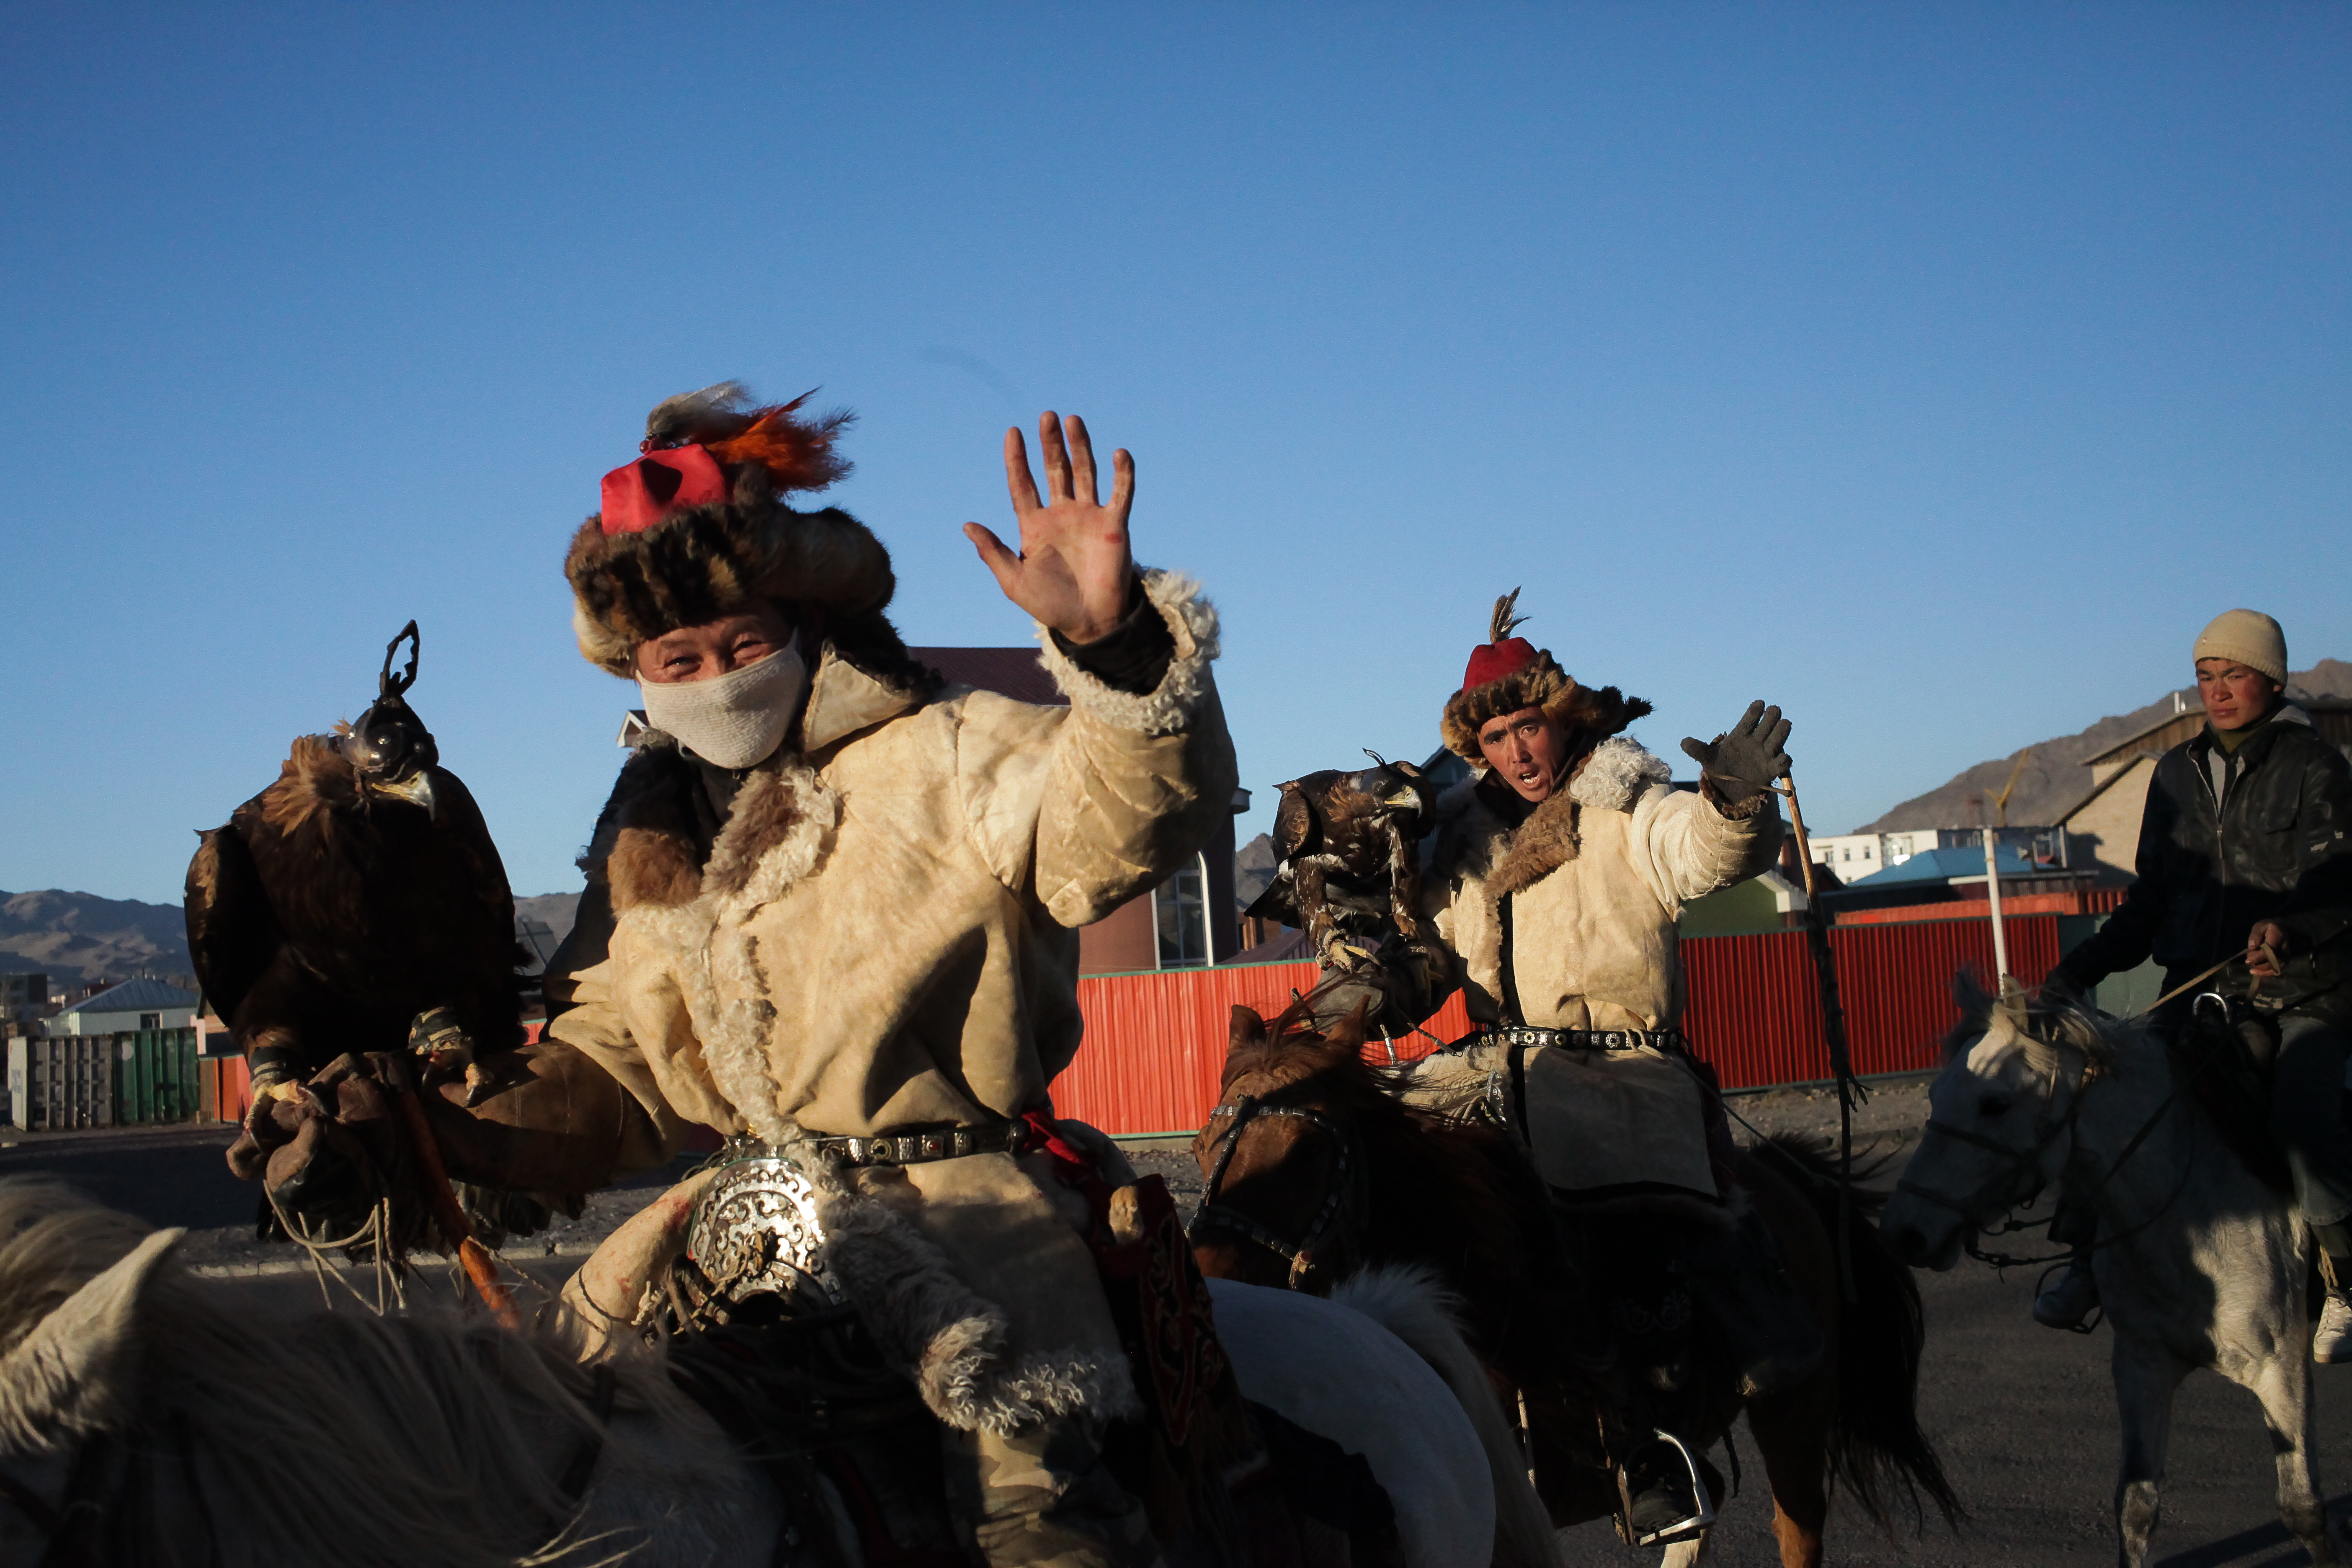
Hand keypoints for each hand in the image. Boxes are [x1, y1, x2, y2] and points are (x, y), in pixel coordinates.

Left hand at [964, 411, 1136, 643]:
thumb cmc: (1050, 605)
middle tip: (1047, 416)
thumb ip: (992, 552)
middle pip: (1055, 470)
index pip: (1022, 484)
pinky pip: (1120, 494)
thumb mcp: (1014, 581)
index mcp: (1034, 525)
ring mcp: (1089, 517)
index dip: (1016, 459)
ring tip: (1072, 421)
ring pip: (1085, 473)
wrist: (1090, 622)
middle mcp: (1061, 514)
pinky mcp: (1115, 525)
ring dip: (1080, 447)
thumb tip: (966, 525)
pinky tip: (1119, 453)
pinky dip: (1122, 474)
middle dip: (1050, 444)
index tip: (1012, 433)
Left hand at [1679, 701, 1791, 805]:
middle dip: (1772, 717)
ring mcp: (1765, 755)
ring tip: (1784, 722)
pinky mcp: (1771, 770)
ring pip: (1779, 738)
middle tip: (1774, 710)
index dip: (1755, 711)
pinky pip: (1782, 763)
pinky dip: (1785, 760)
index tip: (1759, 703)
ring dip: (1782, 731)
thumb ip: (1697, 749)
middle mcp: (1756, 742)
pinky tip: (1782, 758)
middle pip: (1768, 724)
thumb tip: (1683, 742)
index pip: (1750, 719)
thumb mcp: (1707, 758)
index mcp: (1741, 735)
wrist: (1727, 790)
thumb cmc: (1719, 768)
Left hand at [2248, 921, 2290, 976]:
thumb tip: (2252, 947)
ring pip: (2277, 968)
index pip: (2270, 950)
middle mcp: (2285, 947)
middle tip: (2249, 963)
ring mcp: (2287, 955)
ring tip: (2252, 971)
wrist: (2279, 929)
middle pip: (2274, 961)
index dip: (2259, 957)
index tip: (2247, 961)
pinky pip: (2278, 970)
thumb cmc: (2267, 927)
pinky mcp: (2286, 961)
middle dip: (2260, 965)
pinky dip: (2268, 973)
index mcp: (2278, 936)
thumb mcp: (2259, 927)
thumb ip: (2255, 935)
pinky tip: (2257, 973)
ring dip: (2264, 972)